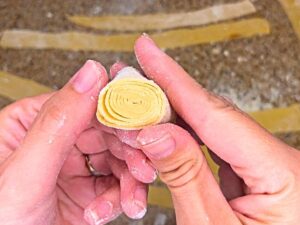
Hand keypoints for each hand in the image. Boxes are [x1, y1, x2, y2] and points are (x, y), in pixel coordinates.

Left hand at [0, 60, 151, 224]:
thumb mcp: (25, 172)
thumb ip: (58, 122)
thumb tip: (90, 73)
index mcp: (32, 124)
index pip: (86, 102)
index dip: (118, 111)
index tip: (142, 122)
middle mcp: (55, 143)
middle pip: (109, 132)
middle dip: (131, 152)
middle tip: (145, 166)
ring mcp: (72, 170)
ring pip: (118, 161)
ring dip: (130, 181)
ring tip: (131, 200)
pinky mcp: (85, 194)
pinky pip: (115, 187)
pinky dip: (120, 200)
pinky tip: (105, 213)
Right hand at [129, 35, 299, 223]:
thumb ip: (186, 177)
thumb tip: (156, 131)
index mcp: (281, 173)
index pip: (214, 113)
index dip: (174, 79)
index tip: (147, 53)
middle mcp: (276, 161)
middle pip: (212, 114)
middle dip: (167, 95)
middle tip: (134, 80)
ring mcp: (262, 166)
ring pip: (209, 129)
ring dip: (170, 119)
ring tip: (140, 110)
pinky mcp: (249, 174)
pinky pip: (211, 147)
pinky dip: (182, 140)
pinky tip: (162, 136)